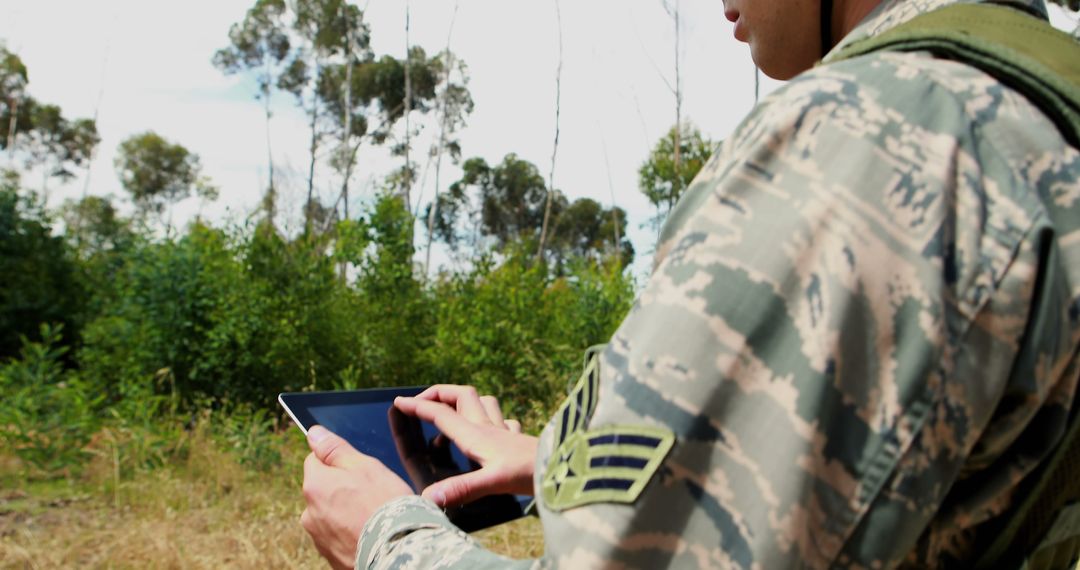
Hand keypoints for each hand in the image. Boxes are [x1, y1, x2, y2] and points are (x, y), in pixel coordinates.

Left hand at [301, 425, 413, 569]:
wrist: (397, 552)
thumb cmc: (384, 505)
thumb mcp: (364, 466)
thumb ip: (335, 449)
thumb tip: (313, 433)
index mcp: (315, 485)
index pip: (315, 460)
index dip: (339, 461)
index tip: (359, 470)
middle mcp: (309, 513)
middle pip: (323, 489)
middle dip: (342, 488)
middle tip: (371, 493)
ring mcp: (318, 537)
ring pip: (331, 513)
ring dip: (346, 511)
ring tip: (372, 515)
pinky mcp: (330, 555)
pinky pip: (338, 535)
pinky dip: (350, 532)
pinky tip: (369, 532)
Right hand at [394, 385, 538, 507]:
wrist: (564, 469)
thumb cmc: (530, 473)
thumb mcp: (492, 482)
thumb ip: (460, 488)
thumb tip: (429, 496)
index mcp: (476, 435)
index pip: (441, 414)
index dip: (417, 407)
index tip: (398, 403)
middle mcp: (489, 427)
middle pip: (462, 395)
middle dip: (440, 393)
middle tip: (423, 402)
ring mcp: (505, 432)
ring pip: (484, 402)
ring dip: (466, 400)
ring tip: (453, 409)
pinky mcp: (519, 440)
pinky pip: (504, 420)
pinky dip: (492, 419)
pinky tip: (493, 429)